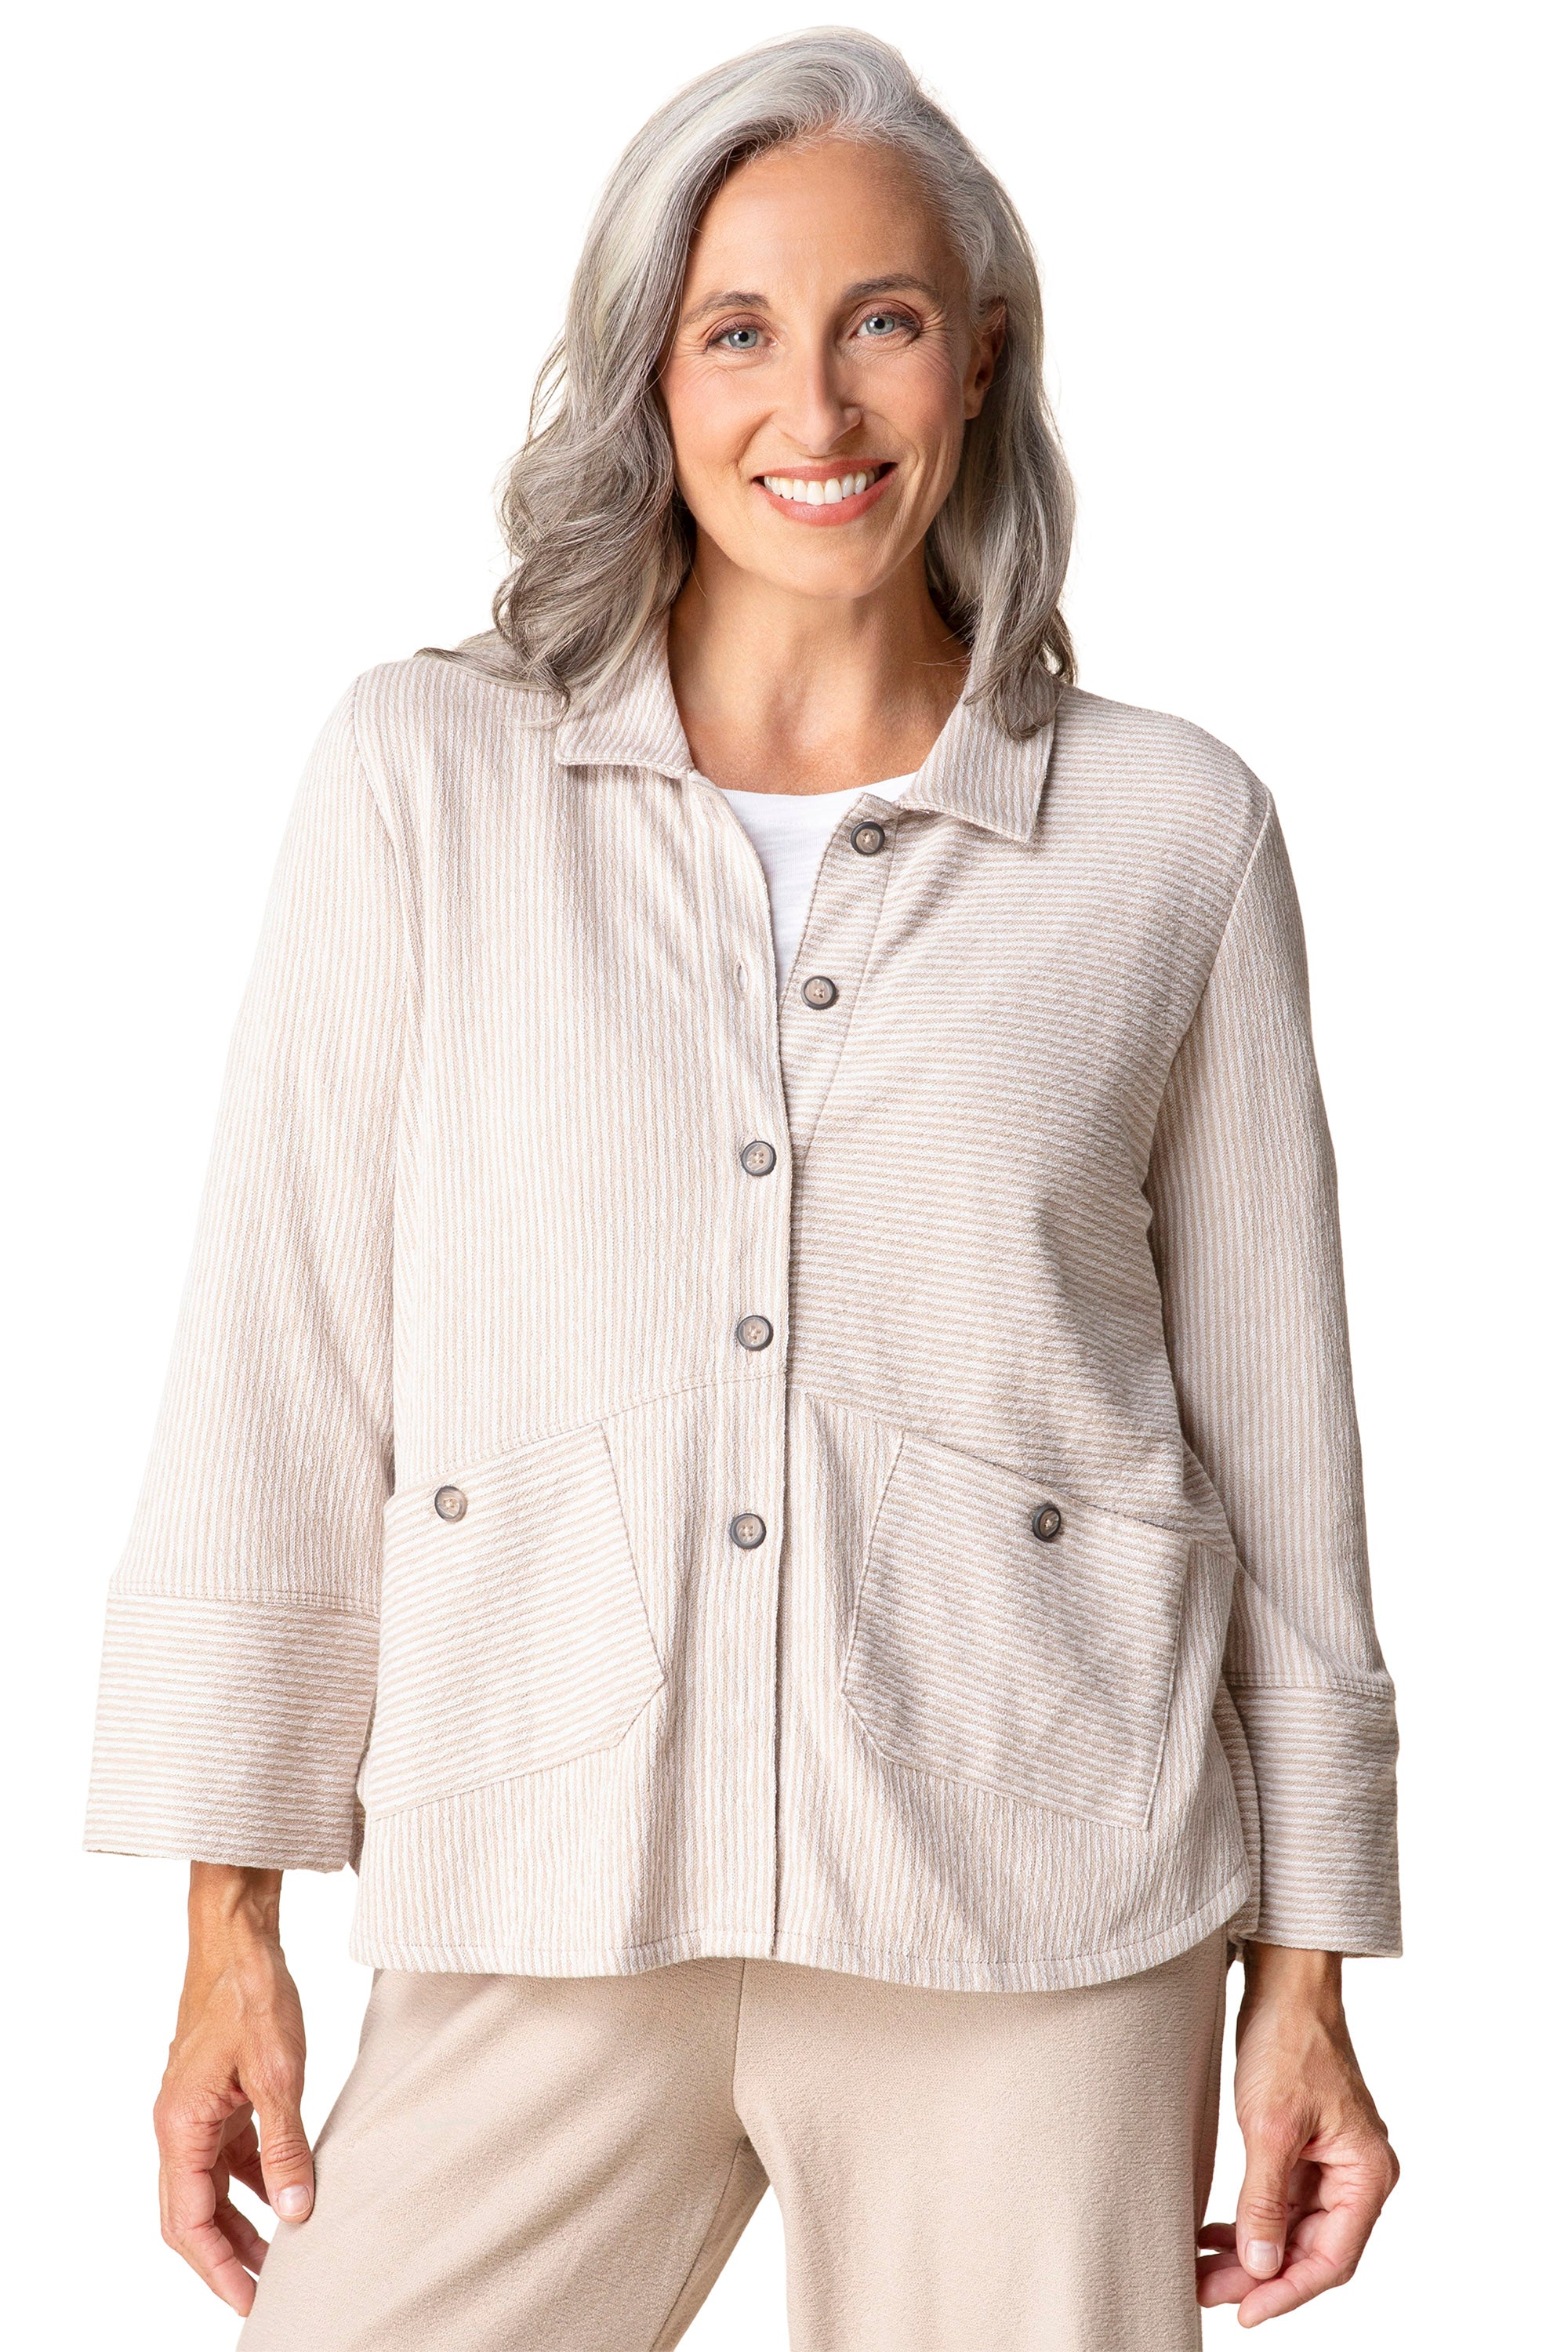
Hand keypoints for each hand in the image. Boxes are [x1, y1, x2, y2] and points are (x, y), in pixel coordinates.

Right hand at [152, 1864, 312, 2315]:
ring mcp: (196, 2110)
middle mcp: (178, 2125)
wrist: (240, 1938)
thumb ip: (285, 2147)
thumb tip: (297, 2213)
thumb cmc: (252, 1994)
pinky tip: (284, 2197)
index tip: (249, 2299)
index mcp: (179, 2126)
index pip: (189, 2222)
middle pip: (192, 2213)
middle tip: (264, 2291)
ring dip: (240, 2223)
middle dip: (225, 2256)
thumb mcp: (279, 2075)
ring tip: (280, 2255)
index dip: (217, 2267)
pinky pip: (229, 2154)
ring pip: (211, 2186)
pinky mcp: (218, 2094)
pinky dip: (253, 2181)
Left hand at [1198, 1943, 1397, 2328]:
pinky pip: (1280, 2203)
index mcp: (1366, 2175)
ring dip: (1248, 2252)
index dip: (1286, 2291)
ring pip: (1291, 2231)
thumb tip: (1261, 2266)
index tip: (1243, 2312)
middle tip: (1204, 2290)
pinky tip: (1213, 2233)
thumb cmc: (1289, 2042)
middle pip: (1309, 2250)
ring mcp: (1331, 2164)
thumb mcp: (1270, 2126)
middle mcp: (1356, 2176)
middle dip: (1257, 2275)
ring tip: (1199, 2269)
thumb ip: (1266, 2201)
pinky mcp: (1305, 2149)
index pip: (1330, 2259)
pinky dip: (1248, 2220)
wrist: (1285, 1984)